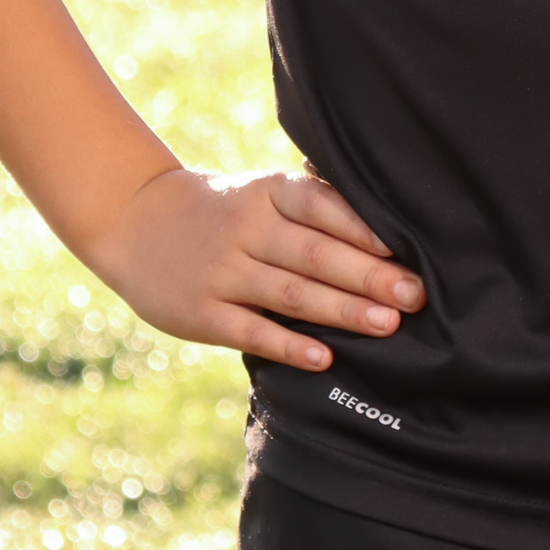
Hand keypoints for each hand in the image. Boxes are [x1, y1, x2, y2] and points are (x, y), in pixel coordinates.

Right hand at [86, 166, 422, 371]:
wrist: (134, 222)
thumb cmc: (223, 210)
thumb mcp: (260, 192)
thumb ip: (313, 204)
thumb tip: (387, 230)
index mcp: (267, 193)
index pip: (321, 205)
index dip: (364, 227)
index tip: (407, 248)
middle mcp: (245, 229)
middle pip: (315, 253)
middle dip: (369, 275)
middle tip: (415, 295)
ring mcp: (221, 272)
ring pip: (290, 293)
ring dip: (342, 310)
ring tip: (387, 325)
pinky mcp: (201, 313)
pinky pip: (251, 331)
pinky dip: (289, 345)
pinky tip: (324, 357)